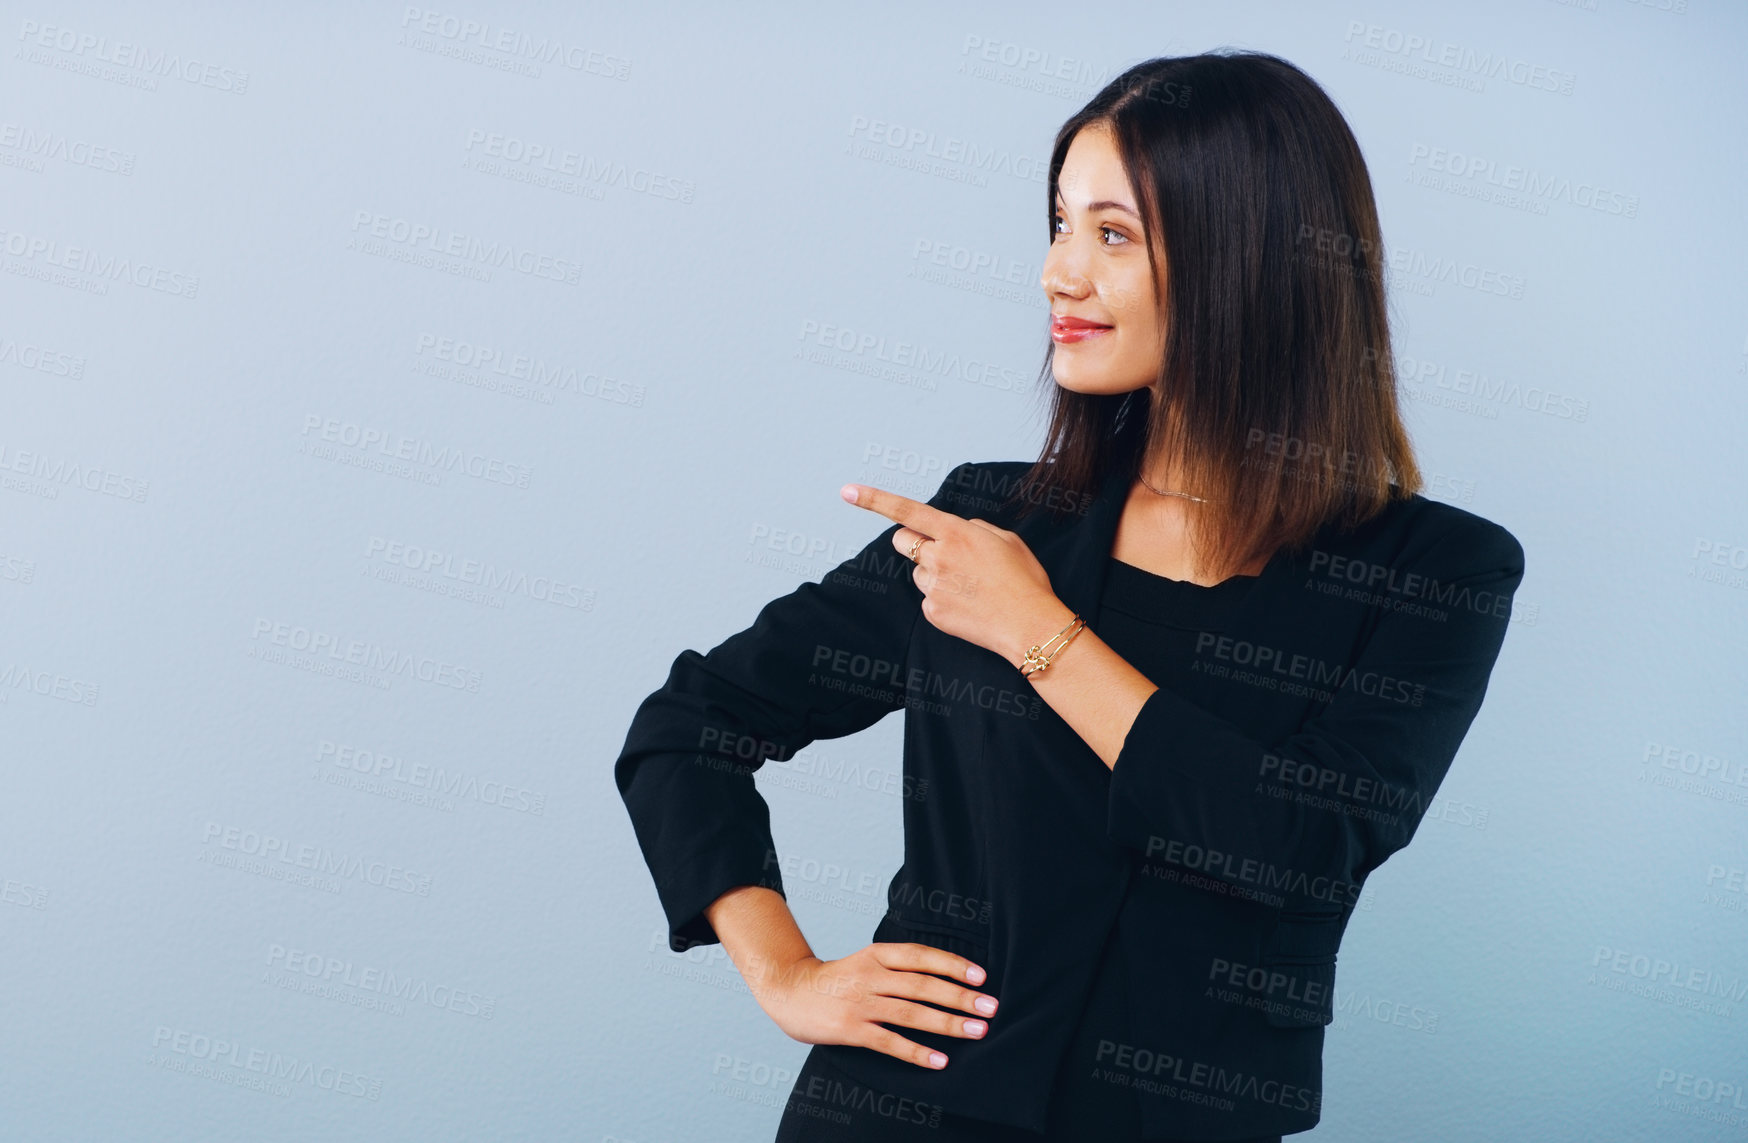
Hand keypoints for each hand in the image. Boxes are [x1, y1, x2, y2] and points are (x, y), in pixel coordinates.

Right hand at [750, 943, 999, 1069]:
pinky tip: (940, 1060)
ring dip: (947, 1023)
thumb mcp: (867, 960)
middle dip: (960, 997)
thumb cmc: (838, 978)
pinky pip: (889, 1042)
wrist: (789, 990)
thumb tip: (946, 978)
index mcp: (877, 954)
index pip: (921, 956)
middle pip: (922, 985)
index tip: (981, 977)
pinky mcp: (850, 1029)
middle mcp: (870, 975)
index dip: (953, 964)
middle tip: (990, 1007)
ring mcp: (860, 1003)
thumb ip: (899, 967)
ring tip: (976, 1031)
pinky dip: (917, 1052)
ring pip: (911, 1013)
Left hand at [840, 482, 1066, 664]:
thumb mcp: (1006, 539)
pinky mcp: (933, 612)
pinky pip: (929, 597)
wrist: (1029, 625)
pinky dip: (944, 598)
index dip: (874, 499)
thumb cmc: (1024, 580)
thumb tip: (956, 531)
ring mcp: (932, 587)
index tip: (847, 491)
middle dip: (914, 541)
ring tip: (969, 585)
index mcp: (955, 533)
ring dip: (934, 572)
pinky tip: (969, 604)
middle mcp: (938, 557)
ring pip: (918, 572)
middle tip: (942, 552)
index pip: (907, 511)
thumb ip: (973, 528)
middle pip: (902, 541)